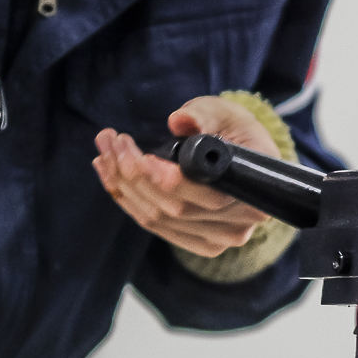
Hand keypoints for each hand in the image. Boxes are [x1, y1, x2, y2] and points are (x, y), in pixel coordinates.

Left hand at [93, 94, 280, 254]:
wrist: (246, 161)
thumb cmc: (236, 133)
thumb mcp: (226, 113)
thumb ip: (205, 113)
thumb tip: (181, 121)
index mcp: (252, 191)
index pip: (203, 194)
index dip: (164, 179)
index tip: (138, 154)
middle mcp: (240, 224)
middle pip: (173, 208)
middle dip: (131, 173)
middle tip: (110, 140)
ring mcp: (219, 240)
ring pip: (157, 218)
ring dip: (121, 185)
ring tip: (105, 152)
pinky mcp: (199, 244)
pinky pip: (155, 226)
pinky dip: (127, 200)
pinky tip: (110, 174)